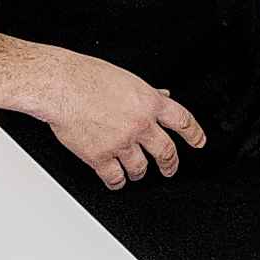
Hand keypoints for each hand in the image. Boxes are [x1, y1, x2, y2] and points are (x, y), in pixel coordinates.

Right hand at [43, 52, 206, 189]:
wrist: (61, 86)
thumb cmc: (87, 77)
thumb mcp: (127, 79)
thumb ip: (148, 93)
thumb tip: (164, 96)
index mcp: (149, 102)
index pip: (182, 120)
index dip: (194, 134)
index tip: (198, 142)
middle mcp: (140, 124)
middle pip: (166, 151)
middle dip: (170, 164)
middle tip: (170, 168)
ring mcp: (121, 142)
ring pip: (140, 168)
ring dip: (140, 172)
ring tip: (138, 172)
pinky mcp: (100, 156)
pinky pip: (114, 177)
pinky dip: (117, 182)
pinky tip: (116, 181)